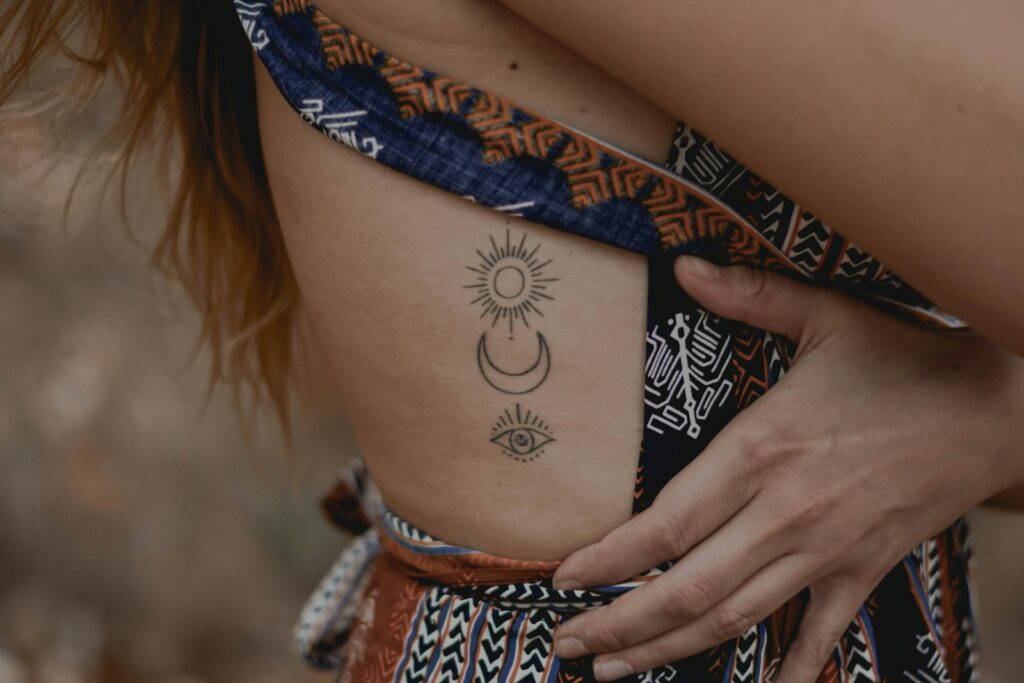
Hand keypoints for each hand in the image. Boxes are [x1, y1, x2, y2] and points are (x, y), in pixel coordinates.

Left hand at [551, 256, 1023, 681]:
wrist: (998, 405)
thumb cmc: (906, 357)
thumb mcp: (825, 314)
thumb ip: (748, 294)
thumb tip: (683, 264)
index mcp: (762, 449)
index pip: (667, 523)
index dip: (610, 558)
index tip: (564, 578)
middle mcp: (786, 510)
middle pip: (688, 588)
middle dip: (620, 623)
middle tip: (566, 646)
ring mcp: (826, 549)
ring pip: (735, 618)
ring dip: (670, 650)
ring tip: (615, 671)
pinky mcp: (865, 569)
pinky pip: (820, 635)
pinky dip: (787, 670)